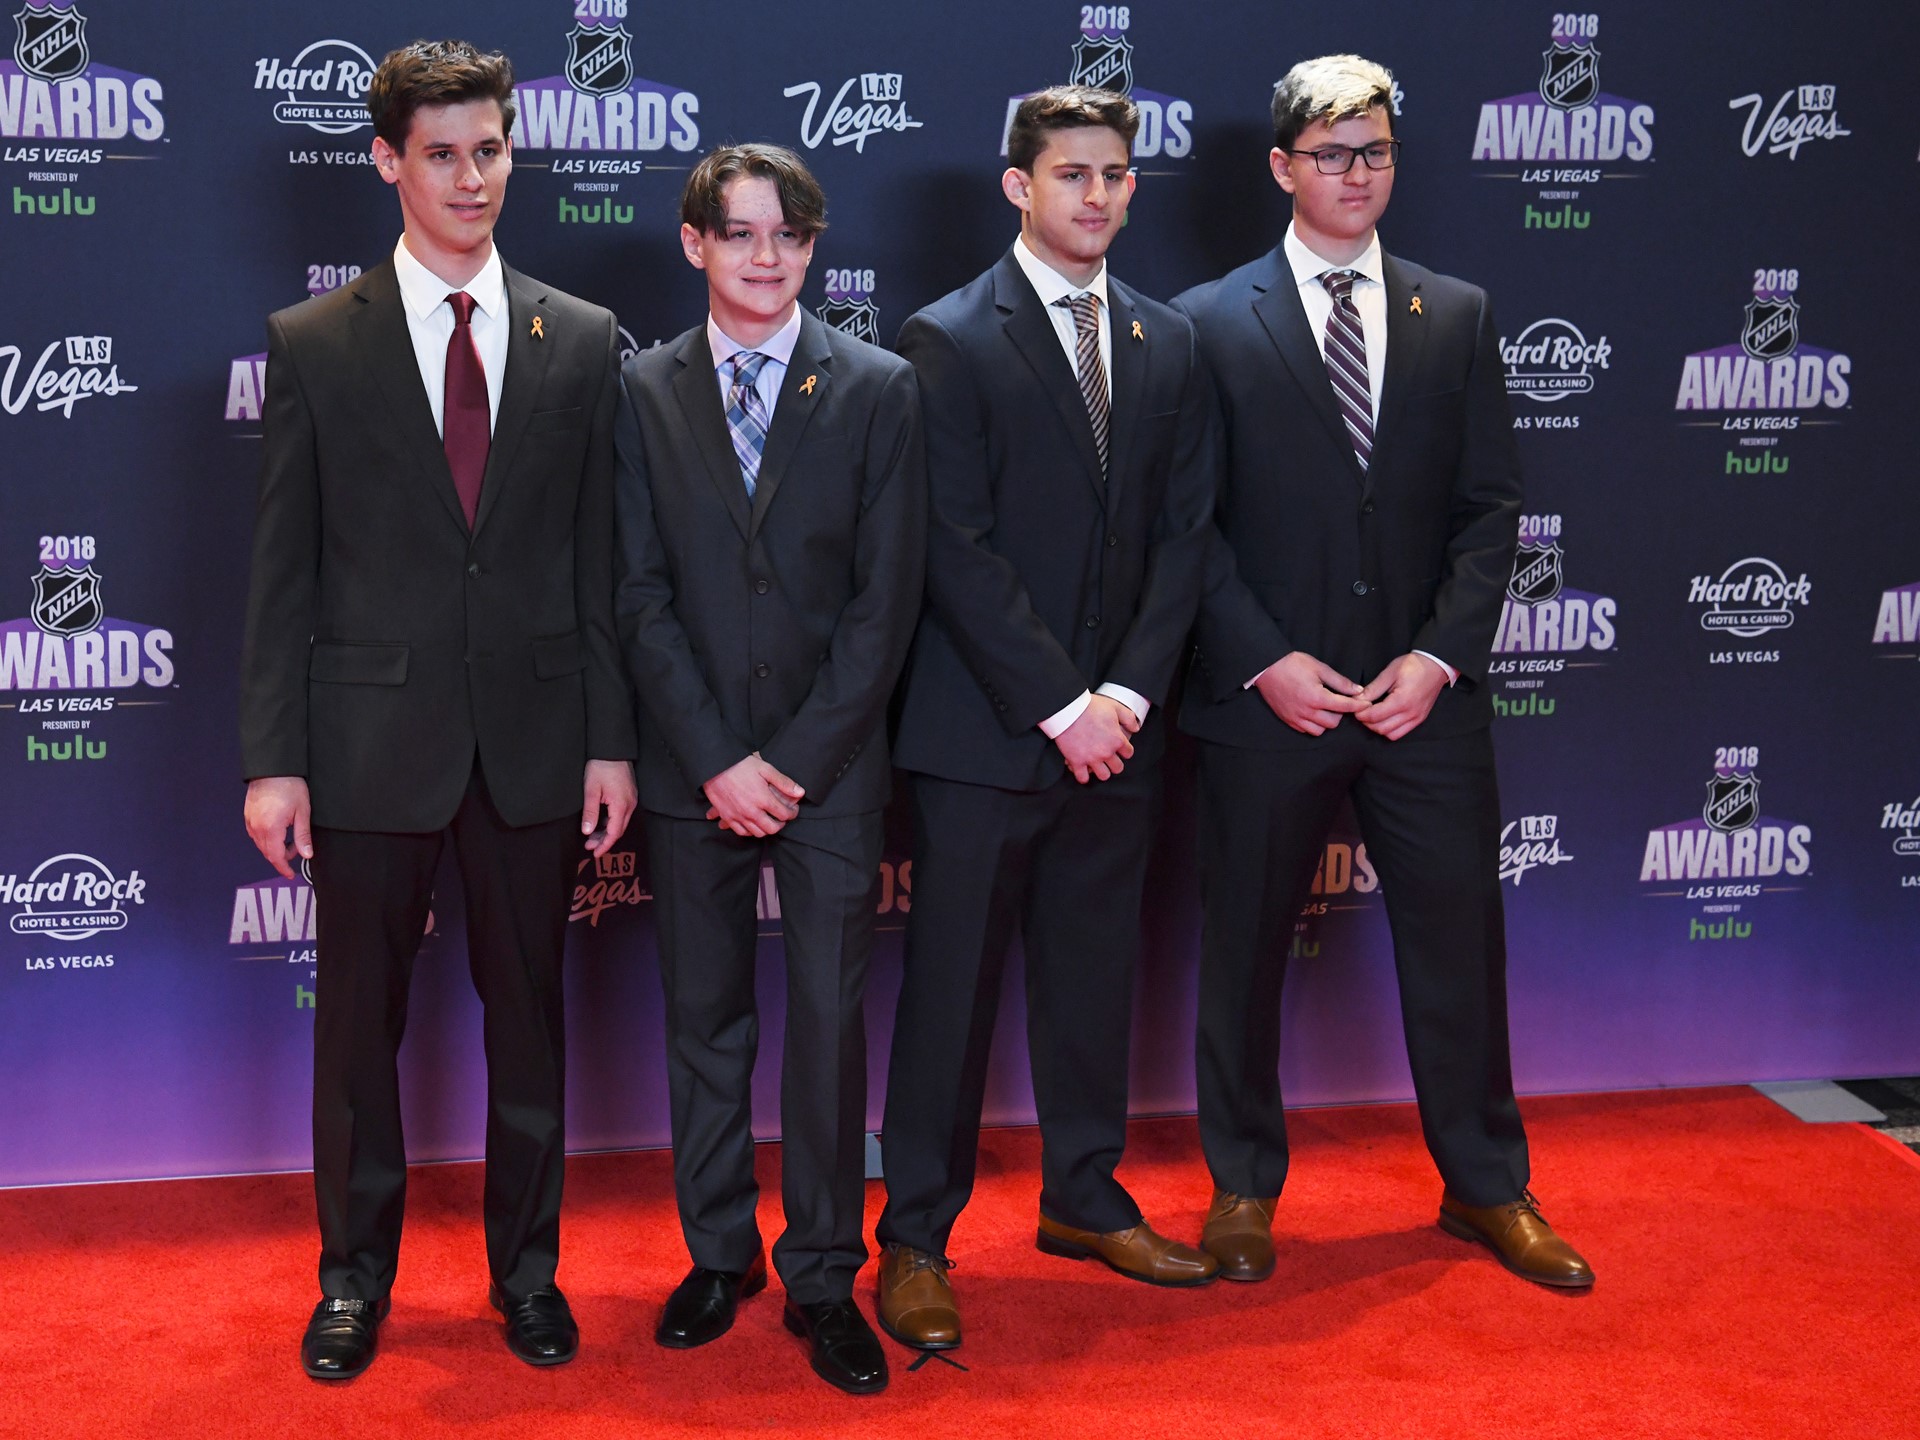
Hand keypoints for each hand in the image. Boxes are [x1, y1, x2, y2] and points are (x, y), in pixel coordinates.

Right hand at [244, 776, 311, 879]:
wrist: (273, 768)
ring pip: (261, 844)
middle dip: (281, 857)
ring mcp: (250, 821)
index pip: (275, 857)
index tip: (291, 874)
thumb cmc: (289, 786)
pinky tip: (278, 831)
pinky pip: (256, 834)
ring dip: (274, 847)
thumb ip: (302, 836)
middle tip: (296, 850)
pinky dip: (267, 838)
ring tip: (290, 838)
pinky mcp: (248, 815)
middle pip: (267, 852)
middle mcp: (256, 827)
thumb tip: (307, 854)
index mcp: (271, 829)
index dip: (283, 868)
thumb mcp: (302, 812)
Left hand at [581, 759, 636, 856]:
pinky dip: (611, 822)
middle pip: (619, 830)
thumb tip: (587, 831)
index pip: (614, 833)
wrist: (612, 749)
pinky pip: (622, 814)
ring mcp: (631, 799)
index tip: (595, 853)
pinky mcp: (630, 795)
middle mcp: (630, 804)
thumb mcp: (591, 790)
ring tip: (592, 835)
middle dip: (604, 840)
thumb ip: (590, 813)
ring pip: (621, 823)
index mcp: (621, 805)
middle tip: (589, 845)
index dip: (605, 845)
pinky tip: (600, 822)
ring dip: (607, 831)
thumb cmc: (601, 767)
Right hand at [703, 753, 804, 836]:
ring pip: (758, 833)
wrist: (715, 766)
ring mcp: (739, 816)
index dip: (792, 813)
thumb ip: (783, 782)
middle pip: (772, 828)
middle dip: (781, 824)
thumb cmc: (740, 765)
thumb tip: (801, 792)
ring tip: (770, 821)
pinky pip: (742, 832)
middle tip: (782, 818)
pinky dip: (750, 831)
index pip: (784, 815)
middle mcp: (752, 811)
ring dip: (767, 829)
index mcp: (763, 799)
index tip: (793, 810)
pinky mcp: (728, 817)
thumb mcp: (765, 768)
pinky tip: (754, 824)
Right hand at [1054, 694, 1139, 783]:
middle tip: (1108, 758)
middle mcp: (1106, 752)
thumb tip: (1136, 728)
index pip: (1128, 753)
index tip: (1119, 748)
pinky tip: (1083, 770)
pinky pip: (1082, 778)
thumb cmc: (1090, 707)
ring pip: (1103, 776)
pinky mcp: (1076, 761)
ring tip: (1097, 765)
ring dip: (1101, 771)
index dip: (1124, 750)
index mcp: (1117, 740)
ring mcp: (1092, 758)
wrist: (1068, 709)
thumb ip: (1128, 717)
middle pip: (1118, 768)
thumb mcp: (1114, 706)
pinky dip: (1083, 776)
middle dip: (1114, 763)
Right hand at [1252, 652, 1368, 735]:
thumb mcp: (1319, 668)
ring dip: (1326, 721)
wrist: (1266, 668)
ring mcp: (1296, 718)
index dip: (1358, 706)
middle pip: (1334, 723)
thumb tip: (1358, 690)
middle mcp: (1307, 711)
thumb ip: (1340, 681)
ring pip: (1320, 730)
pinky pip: (1306, 730)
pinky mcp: (1288, 720)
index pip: (1344, 707)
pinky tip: (1313, 713)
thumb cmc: (1293, 664)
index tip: (1366, 704)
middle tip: (1339, 702)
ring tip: (1325, 709)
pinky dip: (1313, 725)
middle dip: (1340, 713)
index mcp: (1317, 697)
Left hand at [1356, 653, 1447, 739]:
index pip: (1374, 716)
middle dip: (1367, 722)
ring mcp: (1416, 718)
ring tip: (1373, 715)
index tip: (1355, 708)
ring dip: (1378, 728)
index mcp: (1402, 701)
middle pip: (1380, 728)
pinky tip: (1385, 719)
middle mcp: (1410, 713)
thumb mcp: (1390, 673)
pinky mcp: (1420, 719)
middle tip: (1362, 711)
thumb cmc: (1414, 665)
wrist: (1436, 665)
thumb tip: (1357, 699)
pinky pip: (1401, 733)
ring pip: (1390, 734)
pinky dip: (1390, 730)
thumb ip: (1373, 689)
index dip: (1361, 714)